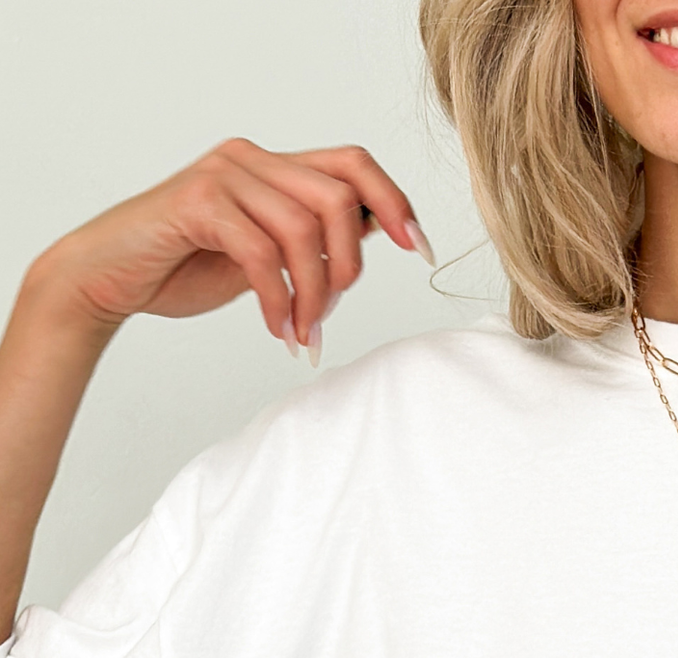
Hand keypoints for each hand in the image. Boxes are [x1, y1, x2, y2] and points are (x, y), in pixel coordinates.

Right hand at [25, 138, 430, 359]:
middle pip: (340, 198)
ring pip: (305, 229)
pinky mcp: (199, 201)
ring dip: (314, 295)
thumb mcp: (267, 254)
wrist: (111, 277)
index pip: (354, 163)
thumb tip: (373, 228)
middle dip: (349, 269)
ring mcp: (225, 174)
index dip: (396, 202)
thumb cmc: (186, 266)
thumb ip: (312, 237)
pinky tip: (276, 328)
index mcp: (275, 167)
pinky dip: (278, 299)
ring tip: (301, 332)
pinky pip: (263, 252)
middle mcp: (252, 158)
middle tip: (326, 317)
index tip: (419, 250)